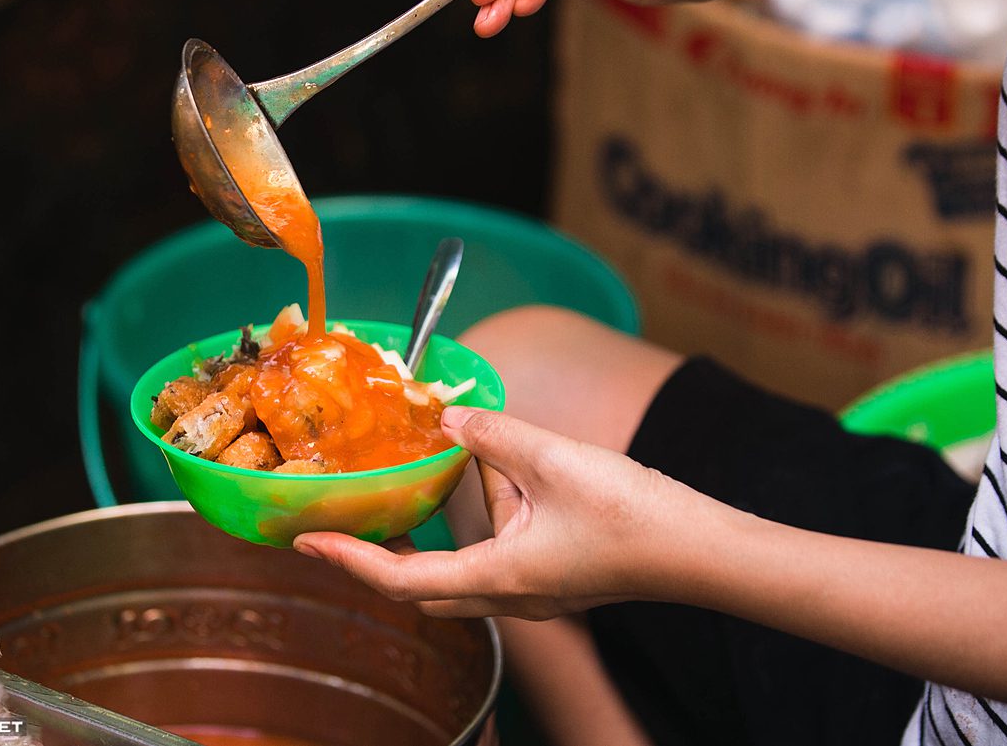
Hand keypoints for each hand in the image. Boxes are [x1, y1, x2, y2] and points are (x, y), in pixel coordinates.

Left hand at [292, 406, 689, 618]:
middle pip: (426, 586)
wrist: (699, 547)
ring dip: (439, 527)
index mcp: (498, 576)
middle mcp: (509, 592)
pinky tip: (490, 471)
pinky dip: (480, 517)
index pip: (403, 580)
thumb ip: (493, 433)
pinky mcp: (555, 571)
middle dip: (381, 556)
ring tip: (416, 480)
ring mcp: (534, 587)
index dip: (350, 561)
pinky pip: (498, 549)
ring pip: (463, 565)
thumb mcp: (552, 460)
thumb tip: (449, 413)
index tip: (308, 544)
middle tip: (345, 525)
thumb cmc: (631, 516)